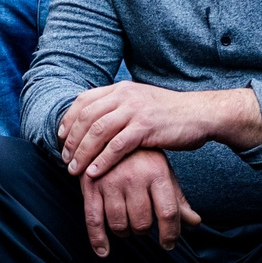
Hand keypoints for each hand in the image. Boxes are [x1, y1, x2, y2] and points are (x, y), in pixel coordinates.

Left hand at [59, 81, 254, 177]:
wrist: (200, 114)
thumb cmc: (169, 114)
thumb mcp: (141, 103)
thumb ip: (119, 107)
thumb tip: (96, 120)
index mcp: (121, 89)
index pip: (84, 101)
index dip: (68, 120)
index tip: (61, 138)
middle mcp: (125, 96)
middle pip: (86, 117)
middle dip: (72, 140)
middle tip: (65, 159)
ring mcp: (135, 111)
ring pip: (98, 132)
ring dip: (82, 153)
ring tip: (74, 170)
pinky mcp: (146, 127)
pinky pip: (117, 146)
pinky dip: (102, 161)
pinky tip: (94, 173)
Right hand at [81, 150, 200, 255]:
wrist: (111, 133)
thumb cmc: (143, 158)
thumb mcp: (164, 174)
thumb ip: (177, 200)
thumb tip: (195, 223)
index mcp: (157, 172)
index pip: (168, 212)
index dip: (171, 234)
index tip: (168, 244)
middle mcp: (134, 177)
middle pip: (142, 222)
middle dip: (144, 230)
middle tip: (142, 224)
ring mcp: (111, 182)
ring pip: (120, 224)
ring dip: (125, 232)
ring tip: (127, 224)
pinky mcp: (91, 187)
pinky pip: (93, 220)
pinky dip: (98, 240)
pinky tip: (104, 251)